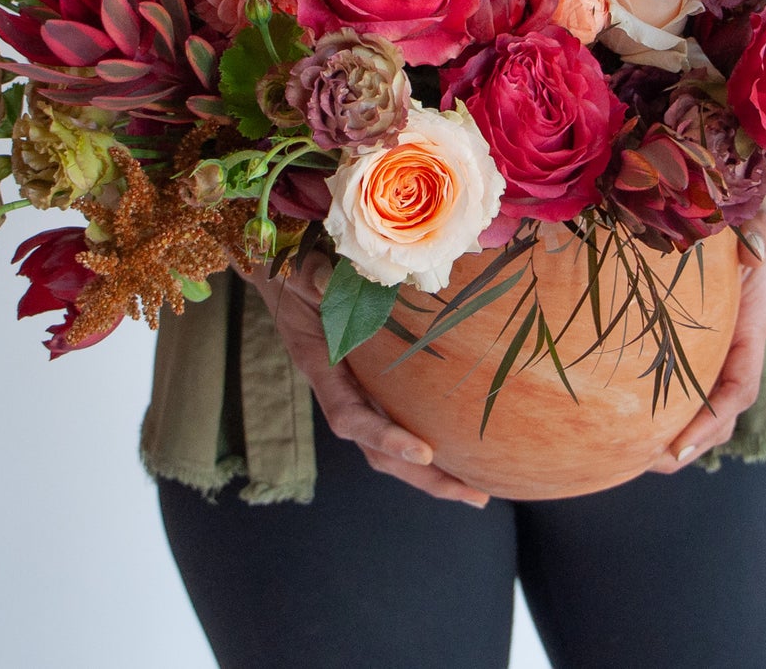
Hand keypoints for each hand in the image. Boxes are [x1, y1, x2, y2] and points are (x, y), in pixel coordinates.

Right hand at [238, 251, 490, 507]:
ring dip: (433, 471)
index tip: (423, 453)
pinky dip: (432, 434)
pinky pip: (402, 416)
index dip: (383, 437)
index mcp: (321, 367)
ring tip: (478, 489)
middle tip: (473, 494)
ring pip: (392, 444)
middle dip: (422, 476)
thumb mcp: (300, 271)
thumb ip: (312, 277)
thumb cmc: (296, 272)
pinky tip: (466, 446)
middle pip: (378, 450)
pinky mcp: (377, 381)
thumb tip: (323, 278)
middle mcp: (342, 388)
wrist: (287, 276)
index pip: (350, 416)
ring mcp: (360, 389)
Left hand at [648, 185, 765, 472]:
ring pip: (701, 404)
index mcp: (752, 329)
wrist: (746, 222)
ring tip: (630, 454)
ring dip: (675, 432)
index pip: (740, 386)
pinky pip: (681, 381)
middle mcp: (735, 349)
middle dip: (692, 441)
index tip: (684, 443)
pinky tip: (624, 416)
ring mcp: (715, 350)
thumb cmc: (751, 223)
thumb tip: (752, 251)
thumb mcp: (759, 221)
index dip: (714, 418)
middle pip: (721, 412)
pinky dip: (660, 405)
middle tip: (650, 460)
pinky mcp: (691, 342)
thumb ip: (759, 232)